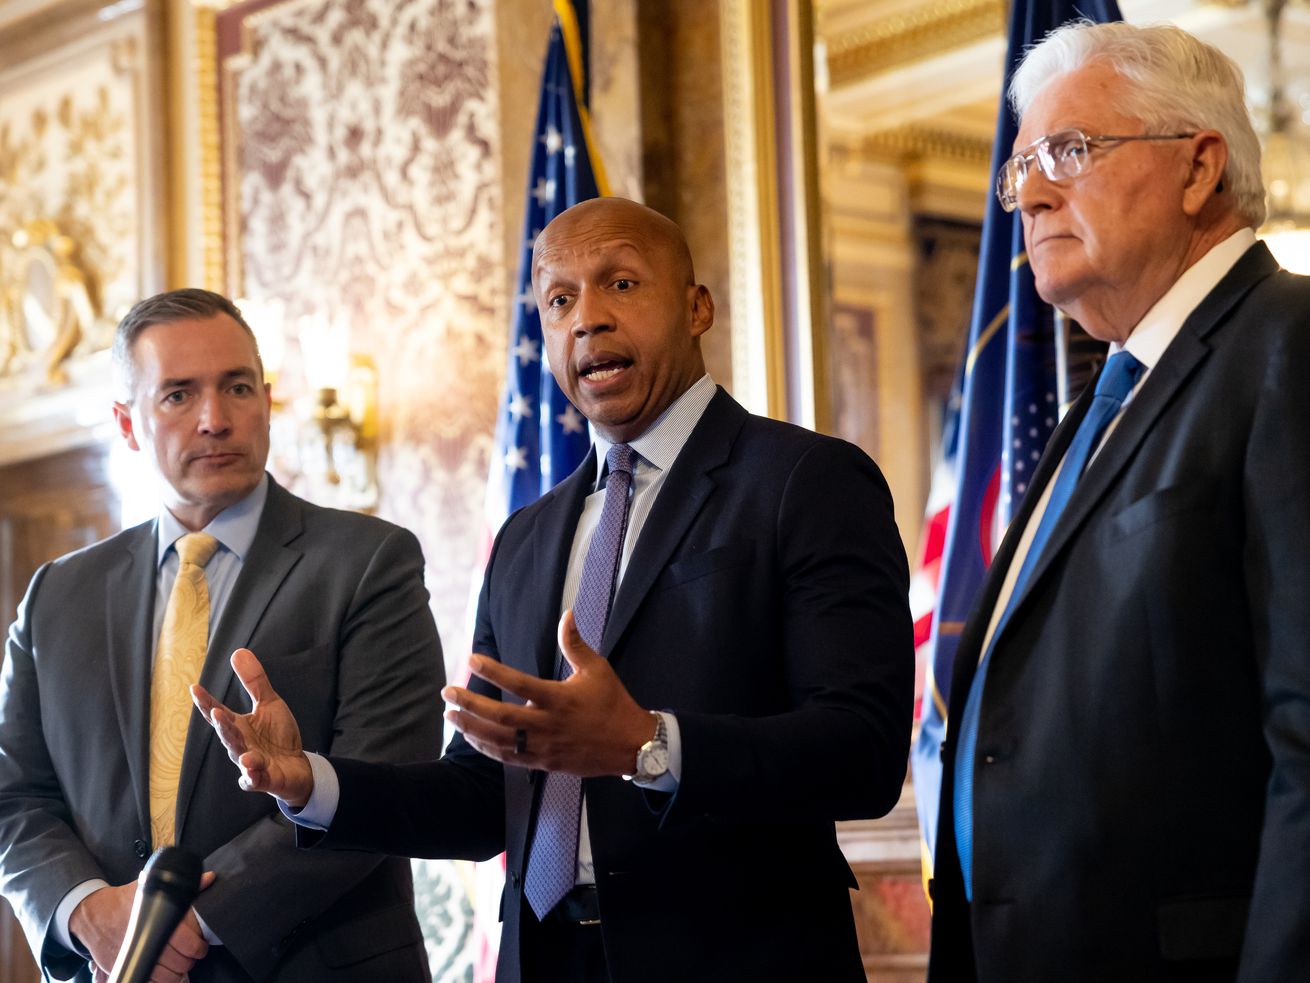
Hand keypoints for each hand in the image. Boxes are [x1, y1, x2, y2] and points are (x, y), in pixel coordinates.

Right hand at [72, 872, 214, 980]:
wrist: (95, 916)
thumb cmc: (124, 902)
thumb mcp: (153, 888)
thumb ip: (183, 885)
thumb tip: (207, 879)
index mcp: (158, 924)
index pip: (189, 945)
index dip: (199, 947)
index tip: (200, 946)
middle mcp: (147, 943)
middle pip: (180, 963)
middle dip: (189, 960)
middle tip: (191, 954)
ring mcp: (135, 958)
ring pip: (167, 977)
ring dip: (176, 972)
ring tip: (178, 963)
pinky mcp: (124, 969)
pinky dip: (159, 980)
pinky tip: (161, 971)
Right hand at [190, 648, 314, 806]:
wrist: (296, 766)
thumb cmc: (277, 736)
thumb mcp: (269, 703)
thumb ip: (254, 681)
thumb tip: (237, 651)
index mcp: (238, 726)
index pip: (217, 713)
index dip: (205, 702)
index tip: (194, 687)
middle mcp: (239, 745)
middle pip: (227, 734)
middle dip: (222, 725)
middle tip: (216, 712)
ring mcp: (250, 763)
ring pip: (240, 756)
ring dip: (239, 752)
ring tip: (242, 749)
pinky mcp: (263, 778)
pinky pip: (254, 780)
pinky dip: (252, 777)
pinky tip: (251, 771)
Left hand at [443, 610, 656, 775]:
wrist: (630, 745)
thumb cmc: (613, 703)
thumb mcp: (597, 669)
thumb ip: (575, 644)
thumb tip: (567, 615)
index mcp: (559, 699)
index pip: (518, 684)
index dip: (492, 671)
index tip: (472, 660)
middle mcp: (547, 724)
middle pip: (499, 716)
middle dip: (469, 703)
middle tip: (448, 692)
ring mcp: (544, 747)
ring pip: (498, 740)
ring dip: (471, 727)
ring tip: (451, 714)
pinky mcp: (543, 762)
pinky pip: (508, 757)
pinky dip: (487, 748)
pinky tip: (472, 737)